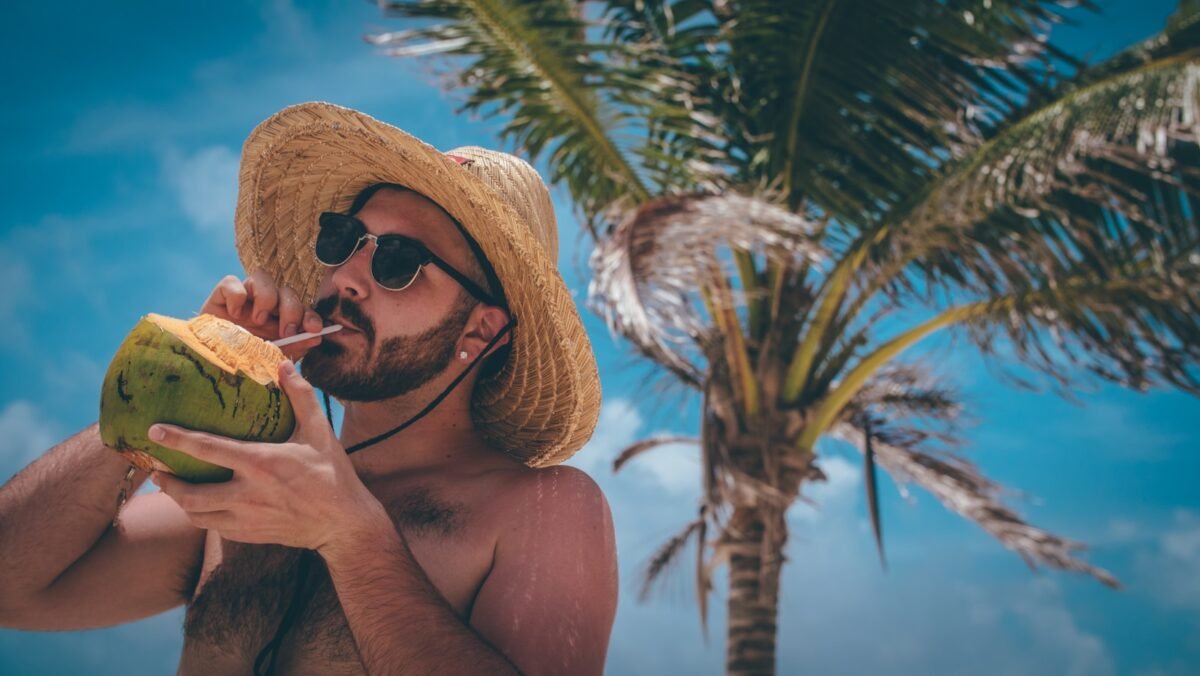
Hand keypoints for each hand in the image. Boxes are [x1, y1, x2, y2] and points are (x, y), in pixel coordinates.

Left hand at [147, 360, 386, 551]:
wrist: (343, 524)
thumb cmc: (332, 474)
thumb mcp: (319, 432)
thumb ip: (301, 397)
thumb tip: (285, 366)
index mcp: (261, 464)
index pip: (209, 449)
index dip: (178, 439)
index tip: (154, 431)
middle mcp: (248, 495)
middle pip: (191, 494)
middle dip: (166, 482)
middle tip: (156, 469)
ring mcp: (247, 519)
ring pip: (197, 515)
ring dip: (179, 501)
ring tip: (171, 487)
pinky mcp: (250, 534)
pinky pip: (214, 527)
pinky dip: (201, 515)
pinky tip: (201, 505)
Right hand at [200, 270, 325, 360]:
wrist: (210, 367)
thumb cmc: (244, 364)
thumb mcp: (272, 359)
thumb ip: (294, 348)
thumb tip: (317, 337)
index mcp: (280, 320)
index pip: (303, 309)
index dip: (311, 316)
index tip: (315, 330)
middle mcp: (264, 306)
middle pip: (287, 292)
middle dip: (292, 310)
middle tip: (286, 331)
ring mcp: (243, 298)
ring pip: (262, 277)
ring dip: (267, 298)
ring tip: (259, 320)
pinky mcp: (220, 296)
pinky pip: (231, 281)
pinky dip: (236, 295)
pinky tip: (234, 315)